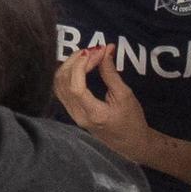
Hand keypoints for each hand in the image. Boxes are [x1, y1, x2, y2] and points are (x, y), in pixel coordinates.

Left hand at [55, 46, 152, 162]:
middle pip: (63, 83)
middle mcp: (78, 115)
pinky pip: (61, 89)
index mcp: (93, 113)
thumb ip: (111, 73)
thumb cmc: (131, 120)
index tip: (95, 52)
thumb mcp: (124, 95)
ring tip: (87, 55)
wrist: (130, 142)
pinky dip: (67, 73)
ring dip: (69, 65)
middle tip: (93, 50)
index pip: (76, 87)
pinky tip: (80, 65)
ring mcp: (72, 114)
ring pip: (59, 84)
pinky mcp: (71, 111)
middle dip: (75, 61)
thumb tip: (105, 49)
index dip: (81, 65)